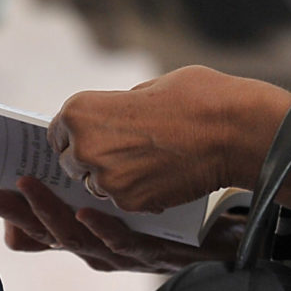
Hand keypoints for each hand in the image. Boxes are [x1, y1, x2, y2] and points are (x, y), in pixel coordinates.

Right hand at [0, 177, 243, 274]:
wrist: (240, 230)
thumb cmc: (180, 212)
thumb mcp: (128, 200)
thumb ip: (86, 191)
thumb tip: (43, 178)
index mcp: (97, 236)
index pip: (46, 226)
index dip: (15, 211)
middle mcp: (107, 251)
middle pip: (55, 236)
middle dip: (20, 214)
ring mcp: (132, 256)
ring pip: (82, 242)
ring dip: (52, 216)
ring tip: (28, 189)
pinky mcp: (160, 255)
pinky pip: (126, 244)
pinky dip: (103, 230)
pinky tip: (87, 212)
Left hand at [47, 66, 290, 213]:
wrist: (233, 130)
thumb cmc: (196, 98)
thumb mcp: (147, 88)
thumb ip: (119, 107)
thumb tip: (112, 120)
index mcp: (80, 110)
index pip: (58, 133)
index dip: (75, 136)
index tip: (89, 139)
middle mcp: (84, 146)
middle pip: (72, 162)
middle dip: (92, 159)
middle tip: (122, 153)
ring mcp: (106, 179)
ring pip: (95, 185)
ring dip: (112, 178)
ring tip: (143, 165)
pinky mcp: (130, 202)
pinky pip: (121, 202)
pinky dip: (135, 194)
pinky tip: (158, 178)